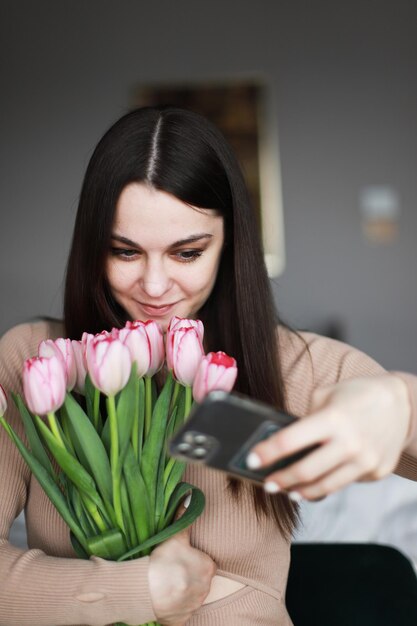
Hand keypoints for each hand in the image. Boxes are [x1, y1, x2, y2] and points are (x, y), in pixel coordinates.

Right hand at [148, 500, 215, 625]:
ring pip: (191, 596)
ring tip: (167, 583)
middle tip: (173, 570)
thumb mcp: (175, 537)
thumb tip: (190, 498)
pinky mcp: (181, 620)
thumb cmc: (162, 562)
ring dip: (182, 591)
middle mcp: (205, 589)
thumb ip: (184, 519)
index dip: (193, 560)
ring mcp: (194, 606)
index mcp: (207, 568)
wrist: (146, 591)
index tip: (181, 559)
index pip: (205, 563)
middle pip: (199, 579)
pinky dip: (174, 607)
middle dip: (189, 576)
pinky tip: (165, 598)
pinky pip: (181, 612)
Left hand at [248, 374, 410, 500]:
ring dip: (300, 491)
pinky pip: (343, 484)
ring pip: (324, 486)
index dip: (268, 452)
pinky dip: (326, 485)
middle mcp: (350, 443)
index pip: (291, 440)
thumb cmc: (358, 395)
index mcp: (333, 419)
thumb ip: (306, 419)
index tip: (251, 459)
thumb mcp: (327, 396)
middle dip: (280, 480)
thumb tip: (282, 442)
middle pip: (305, 472)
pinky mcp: (375, 473)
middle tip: (267, 483)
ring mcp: (365, 462)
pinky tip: (314, 484)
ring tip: (287, 490)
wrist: (403, 406)